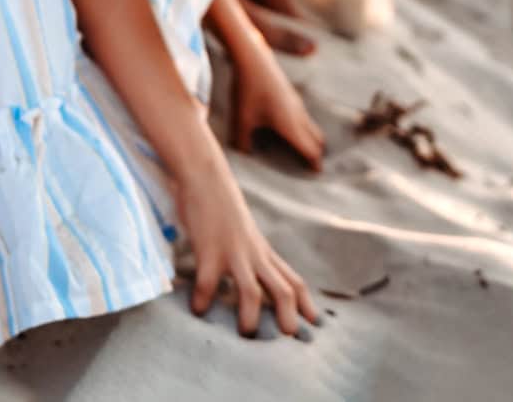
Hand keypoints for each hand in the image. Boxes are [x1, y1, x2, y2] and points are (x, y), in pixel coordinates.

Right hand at [176, 149, 318, 337]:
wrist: (205, 174)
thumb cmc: (221, 202)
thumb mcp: (244, 230)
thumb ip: (251, 251)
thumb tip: (253, 272)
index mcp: (263, 251)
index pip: (294, 281)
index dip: (307, 305)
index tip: (315, 325)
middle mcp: (255, 254)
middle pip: (283, 290)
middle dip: (288, 318)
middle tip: (286, 338)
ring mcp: (233, 252)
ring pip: (252, 292)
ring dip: (250, 318)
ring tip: (243, 334)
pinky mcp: (209, 250)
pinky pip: (208, 283)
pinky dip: (203, 301)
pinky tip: (198, 310)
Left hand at [230, 40, 324, 170]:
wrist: (252, 57)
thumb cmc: (247, 89)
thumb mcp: (240, 119)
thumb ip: (242, 142)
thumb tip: (244, 157)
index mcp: (291, 125)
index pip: (311, 150)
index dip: (315, 165)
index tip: (316, 175)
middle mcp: (299, 115)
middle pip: (317, 140)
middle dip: (316, 153)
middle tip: (309, 166)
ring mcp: (297, 103)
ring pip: (311, 126)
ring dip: (310, 139)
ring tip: (299, 149)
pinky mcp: (291, 94)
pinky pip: (303, 116)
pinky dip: (302, 127)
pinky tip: (286, 128)